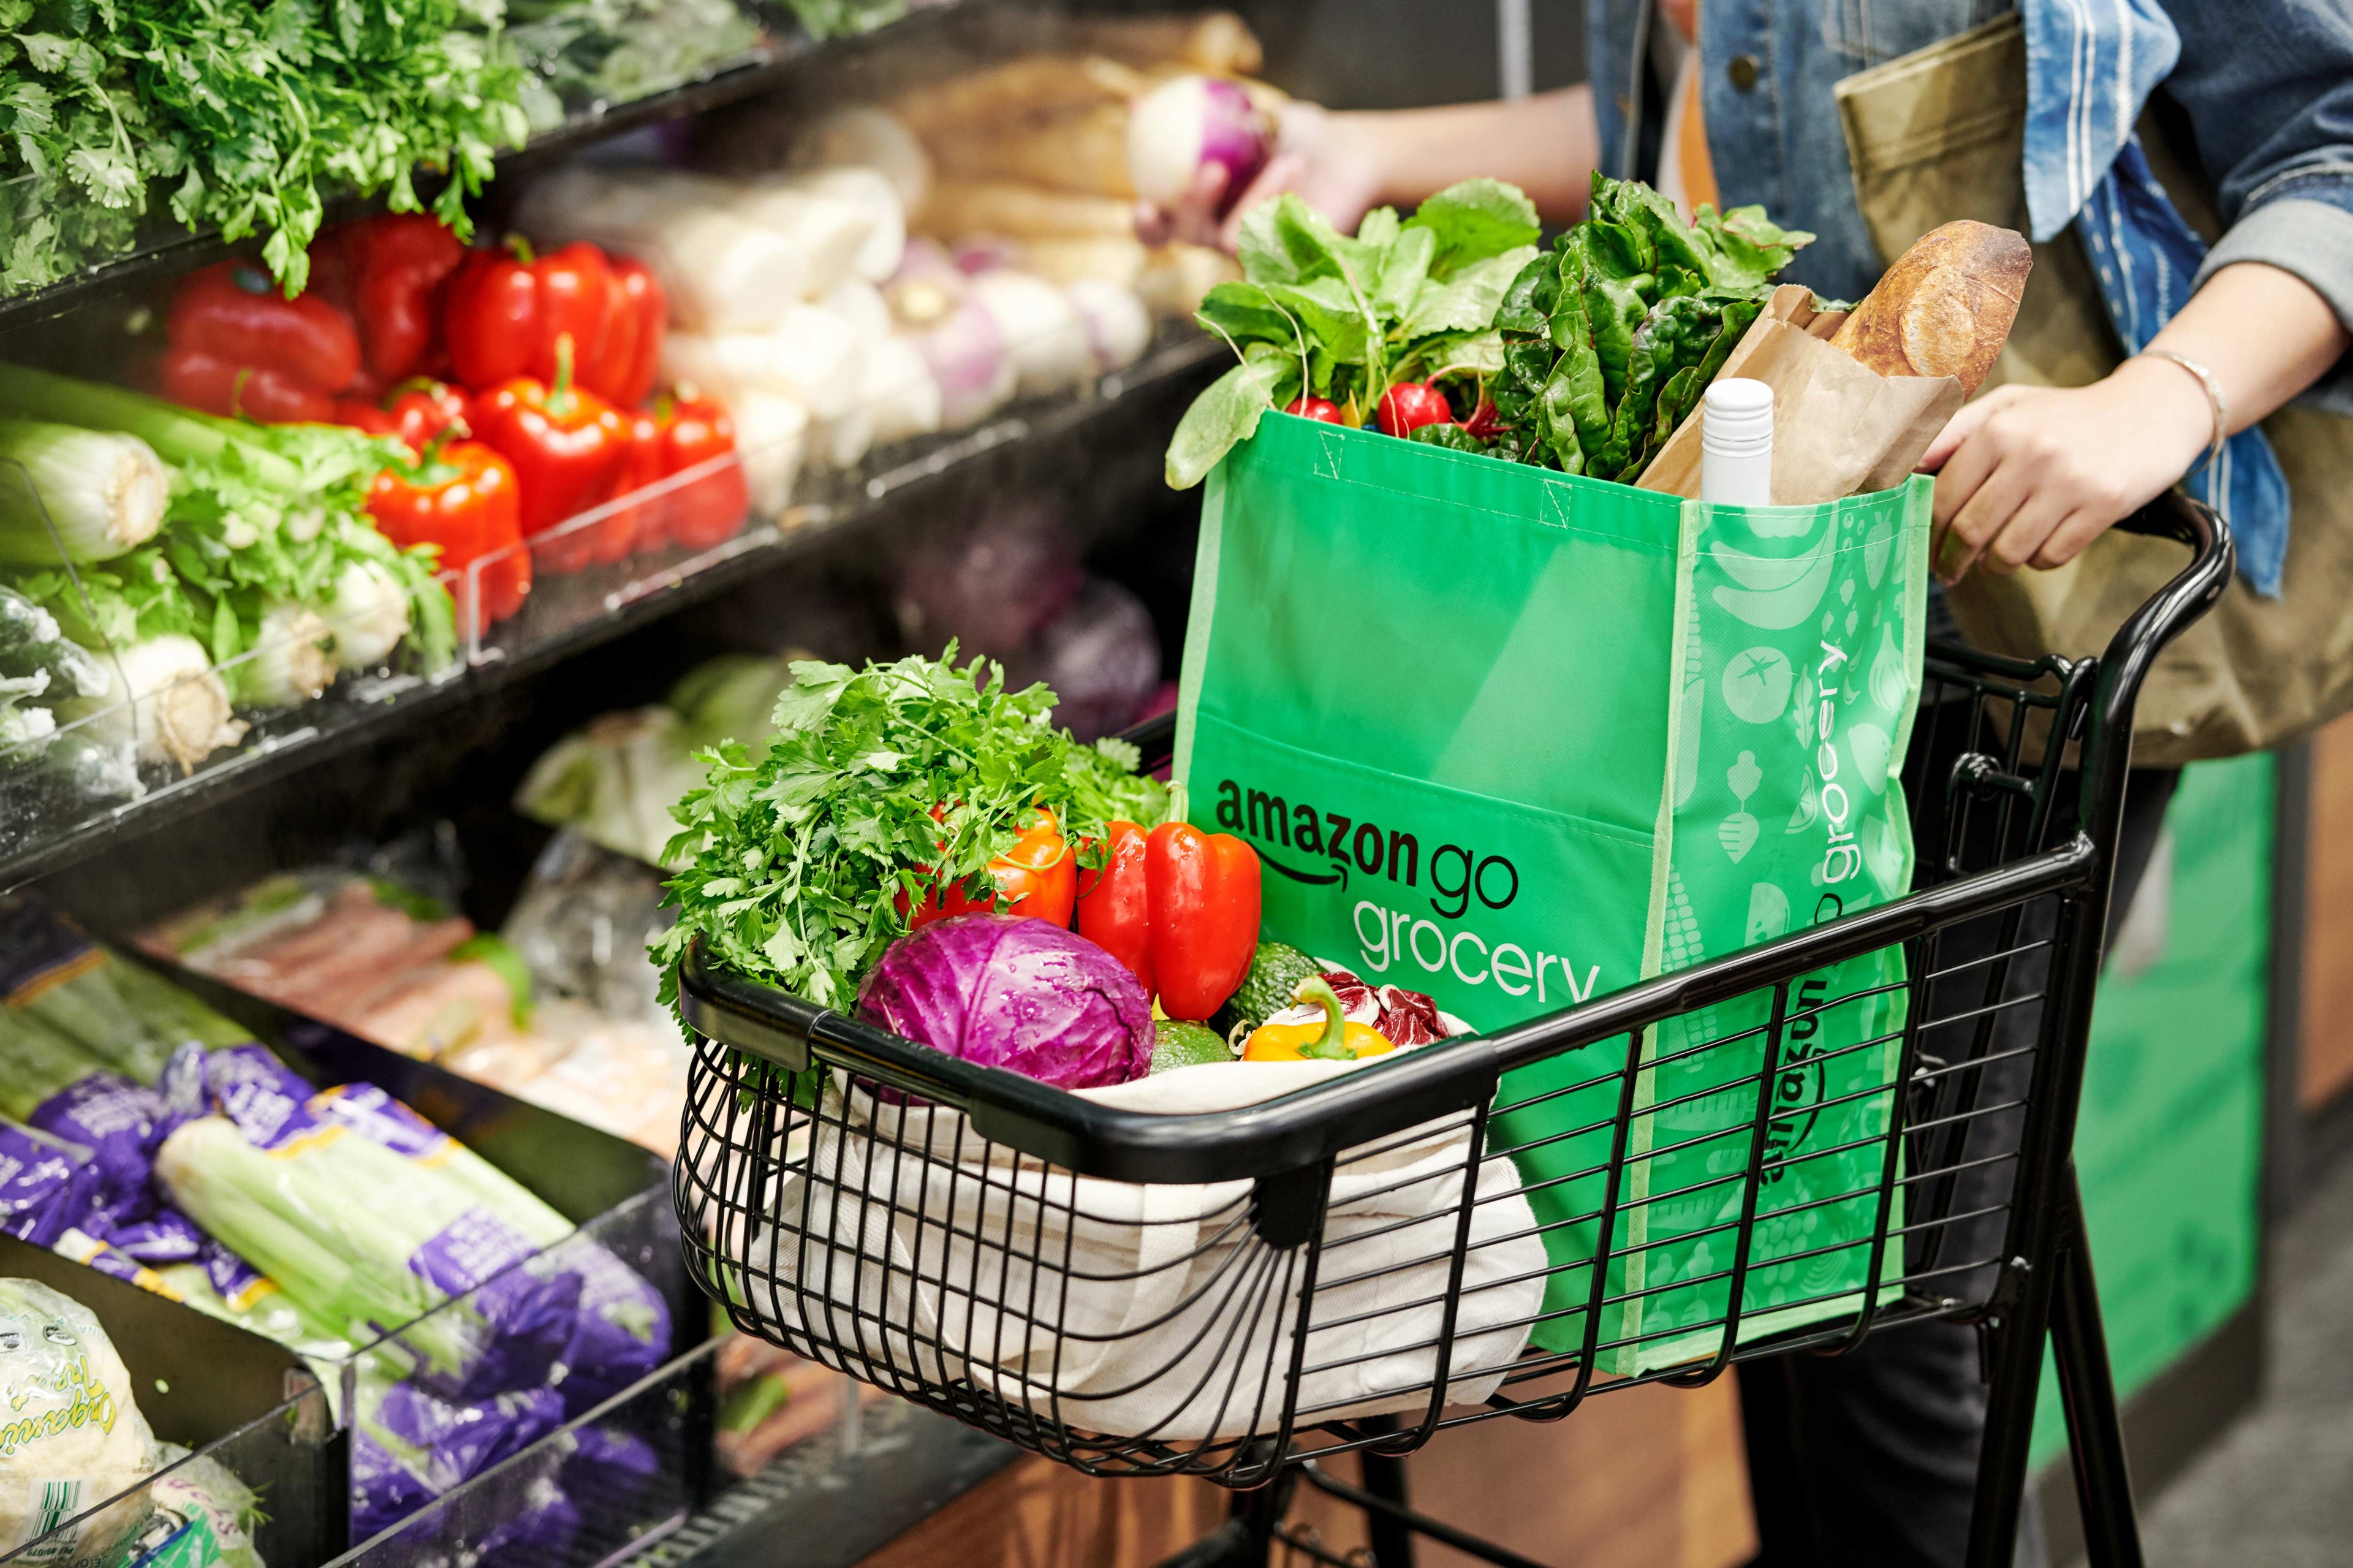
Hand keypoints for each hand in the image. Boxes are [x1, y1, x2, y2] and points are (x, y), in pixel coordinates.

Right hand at [1133, 101, 1385, 253]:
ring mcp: (1252, 256)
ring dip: (1257, 194)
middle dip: (1191, 208)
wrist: (1351, 156)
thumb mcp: (1247, 115)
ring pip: (1232, 238)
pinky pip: (1271, 239)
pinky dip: (1279, 197)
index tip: (1142, 205)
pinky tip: (1294, 168)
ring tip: (1287, 159)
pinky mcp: (1286, 267)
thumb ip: (1196, 114)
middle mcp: (1219, 238)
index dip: (1146, 225)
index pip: (1161, 229)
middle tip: (1212, 171)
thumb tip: (1138, 101)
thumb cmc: (1295, 134)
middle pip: (1186, 238)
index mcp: (1200, 211)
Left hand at [1917, 358, 2212, 584]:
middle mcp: (2032, 454)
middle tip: (1950, 571)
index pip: (1943, 497)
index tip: (1925, 548)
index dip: (1928, 532)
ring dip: (1995, 565)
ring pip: (2008, 551)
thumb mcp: (2008, 406)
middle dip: (1952, 560)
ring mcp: (2069, 481)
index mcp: (1999, 429)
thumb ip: (1954, 432)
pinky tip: (2040, 545)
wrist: (2153, 409)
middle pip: (1970, 530)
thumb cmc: (2067, 415)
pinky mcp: (2102, 505)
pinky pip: (2050, 556)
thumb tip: (1903, 467)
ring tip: (1995, 558)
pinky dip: (2037, 560)